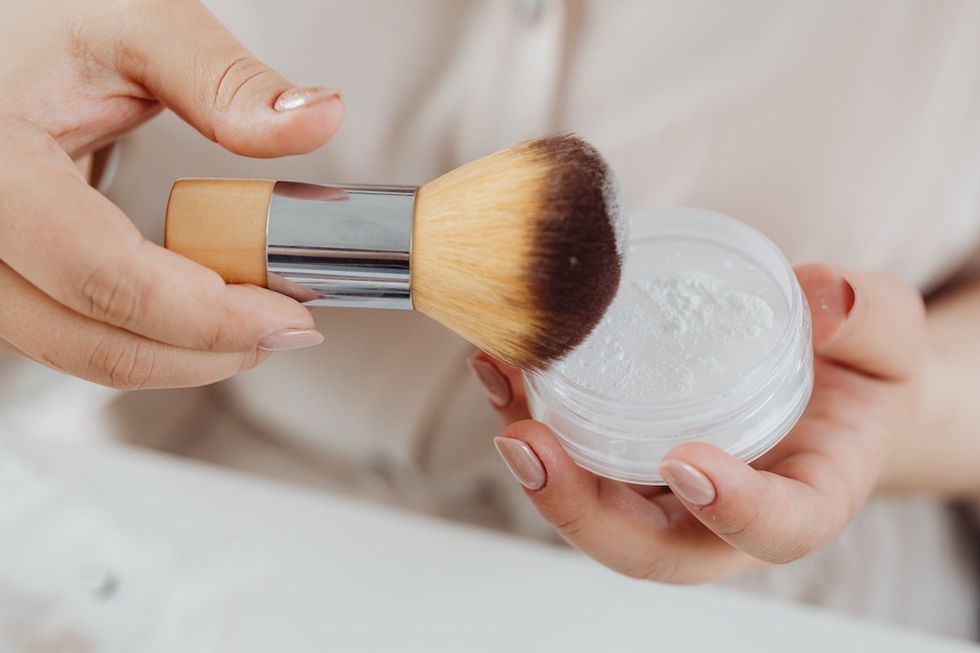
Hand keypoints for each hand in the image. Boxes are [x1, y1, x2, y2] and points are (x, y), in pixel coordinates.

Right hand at [0, 0, 343, 388]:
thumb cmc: (38, 12)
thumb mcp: (134, 21)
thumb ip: (225, 80)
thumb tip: (315, 118)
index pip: (106, 276)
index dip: (208, 316)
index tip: (287, 317)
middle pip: (92, 339)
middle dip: (204, 351)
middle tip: (285, 330)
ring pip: (77, 350)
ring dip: (175, 353)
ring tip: (252, 322)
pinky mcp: (0, 272)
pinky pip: (66, 330)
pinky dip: (140, 333)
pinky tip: (196, 309)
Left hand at [469, 264, 924, 581]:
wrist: (819, 381)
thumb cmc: (859, 371)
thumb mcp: (890, 338)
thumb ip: (869, 319)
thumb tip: (821, 296)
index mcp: (805, 498)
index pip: (777, 529)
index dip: (733, 510)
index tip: (690, 461)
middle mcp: (721, 516)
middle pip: (648, 548)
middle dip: (581, 509)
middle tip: (528, 444)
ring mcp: (664, 494)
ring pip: (594, 507)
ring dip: (536, 460)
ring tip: (501, 383)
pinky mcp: (626, 458)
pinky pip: (573, 456)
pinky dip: (530, 415)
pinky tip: (500, 365)